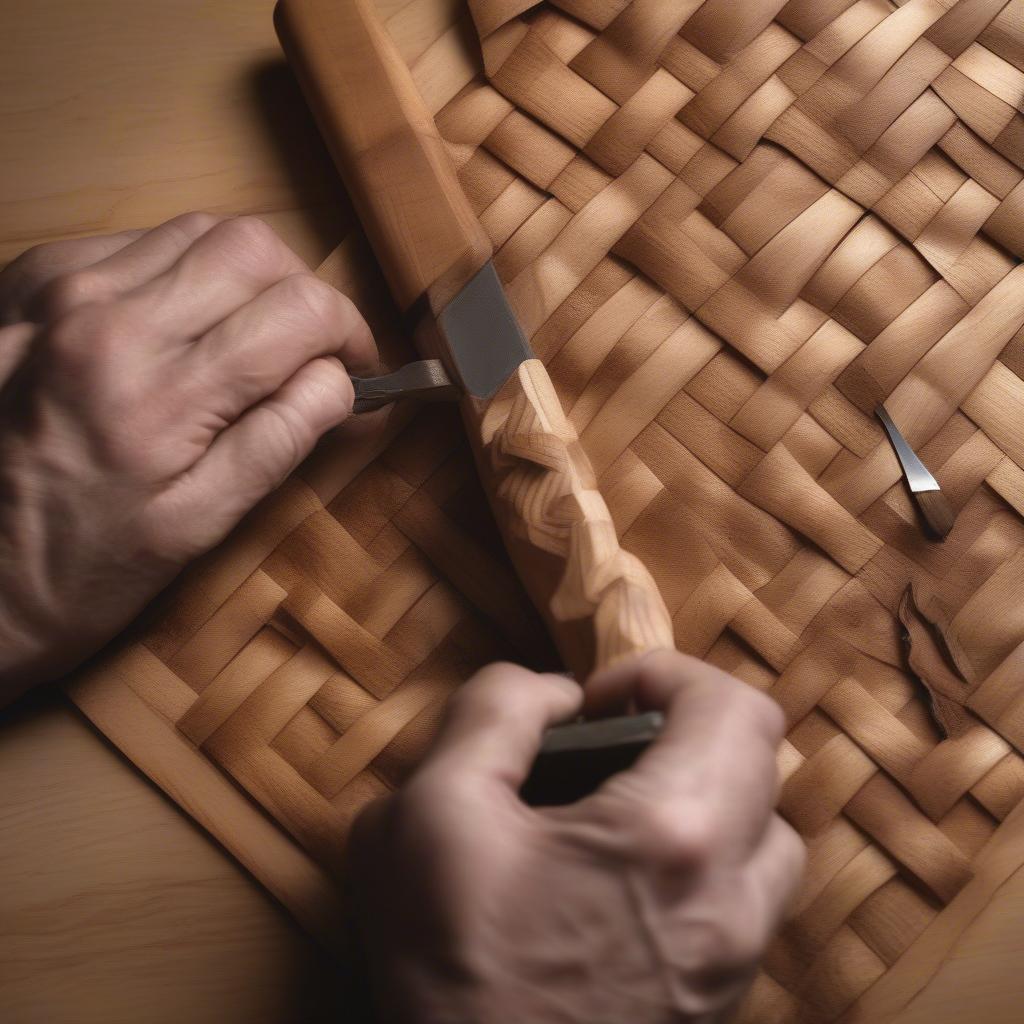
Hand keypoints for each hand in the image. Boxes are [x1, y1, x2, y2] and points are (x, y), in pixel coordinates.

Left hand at [0, 214, 375, 701]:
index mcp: (158, 390)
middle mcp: (105, 316)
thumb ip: (280, 440)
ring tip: (243, 340)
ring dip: (243, 279)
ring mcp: (59, 288)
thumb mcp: (199, 525)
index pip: (298, 310)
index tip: (356, 366)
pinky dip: (181, 274)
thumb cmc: (82, 567)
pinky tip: (177, 331)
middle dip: (301, 293)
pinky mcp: (29, 279)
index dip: (348, 332)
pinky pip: (137, 243)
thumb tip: (344, 382)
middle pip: (253, 247)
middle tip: (306, 350)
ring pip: (197, 231)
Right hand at [348, 651, 803, 1023]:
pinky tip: (619, 880)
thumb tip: (554, 695)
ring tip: (620, 809)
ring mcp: (736, 961)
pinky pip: (743, 899)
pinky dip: (702, 859)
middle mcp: (732, 900)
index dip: (663, 674)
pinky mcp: (720, 1001)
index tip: (595, 702)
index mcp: (674, 837)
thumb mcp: (428, 812)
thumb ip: (494, 713)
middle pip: (763, 763)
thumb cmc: (448, 974)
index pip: (736, 706)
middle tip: (605, 748)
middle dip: (684, 728)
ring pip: (767, 838)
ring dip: (707, 796)